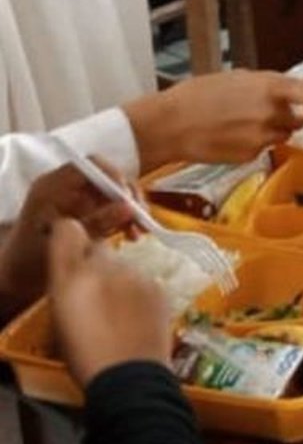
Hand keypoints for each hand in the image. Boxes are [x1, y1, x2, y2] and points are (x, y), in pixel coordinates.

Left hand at [0, 163, 134, 313]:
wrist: (18, 277)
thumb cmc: (30, 259)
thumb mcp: (64, 241)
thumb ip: (96, 223)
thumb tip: (128, 209)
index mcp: (52, 186)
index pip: (90, 166)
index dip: (114, 177)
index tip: (130, 200)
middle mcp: (66, 187)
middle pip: (107, 178)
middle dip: (128, 196)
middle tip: (142, 219)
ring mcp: (78, 199)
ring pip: (115, 194)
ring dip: (131, 210)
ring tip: (139, 232)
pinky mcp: (87, 212)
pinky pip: (113, 208)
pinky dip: (126, 219)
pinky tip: (131, 236)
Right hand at [47, 218, 171, 386]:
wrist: (130, 375)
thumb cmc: (84, 354)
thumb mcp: (60, 317)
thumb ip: (66, 283)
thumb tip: (73, 268)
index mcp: (70, 275)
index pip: (68, 231)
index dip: (70, 241)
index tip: (71, 257)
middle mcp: (105, 266)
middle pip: (100, 250)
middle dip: (96, 266)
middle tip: (95, 296)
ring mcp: (137, 275)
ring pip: (125, 265)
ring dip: (120, 280)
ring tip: (119, 313)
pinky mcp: (159, 286)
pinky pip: (145, 280)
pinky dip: (140, 292)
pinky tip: (138, 317)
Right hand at [126, 70, 302, 169]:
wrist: (170, 125)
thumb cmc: (199, 95)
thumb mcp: (237, 78)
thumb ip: (267, 86)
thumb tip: (290, 94)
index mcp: (268, 87)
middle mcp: (270, 113)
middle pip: (297, 120)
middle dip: (285, 117)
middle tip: (261, 111)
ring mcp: (262, 137)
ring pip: (281, 136)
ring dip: (270, 131)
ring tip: (240, 123)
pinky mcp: (252, 155)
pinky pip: (263, 150)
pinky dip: (253, 144)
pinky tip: (230, 136)